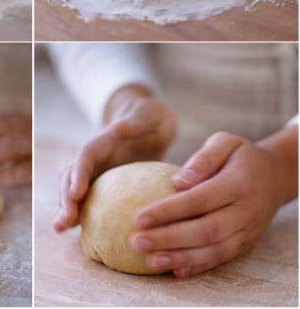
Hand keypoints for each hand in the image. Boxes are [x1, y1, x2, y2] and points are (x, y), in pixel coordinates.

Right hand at [53, 85, 174, 231]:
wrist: (149, 123)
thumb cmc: (150, 117)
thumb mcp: (147, 114)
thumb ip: (135, 119)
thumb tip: (120, 126)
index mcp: (102, 142)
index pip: (85, 158)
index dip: (78, 175)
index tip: (76, 194)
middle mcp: (93, 159)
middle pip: (72, 177)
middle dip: (65, 198)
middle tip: (64, 220)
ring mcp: (95, 172)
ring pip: (74, 191)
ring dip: (66, 209)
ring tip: (60, 228)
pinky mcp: (102, 185)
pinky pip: (88, 200)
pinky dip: (79, 214)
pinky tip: (75, 232)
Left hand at [129, 130, 296, 276]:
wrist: (276, 176)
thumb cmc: (239, 156)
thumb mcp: (225, 142)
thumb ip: (203, 158)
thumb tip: (178, 181)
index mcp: (238, 184)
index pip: (198, 200)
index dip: (168, 211)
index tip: (138, 218)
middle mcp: (245, 211)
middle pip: (205, 230)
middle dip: (168, 239)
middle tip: (136, 242)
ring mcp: (247, 231)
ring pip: (214, 250)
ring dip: (180, 257)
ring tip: (150, 260)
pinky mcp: (246, 243)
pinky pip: (222, 258)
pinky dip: (199, 266)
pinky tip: (174, 271)